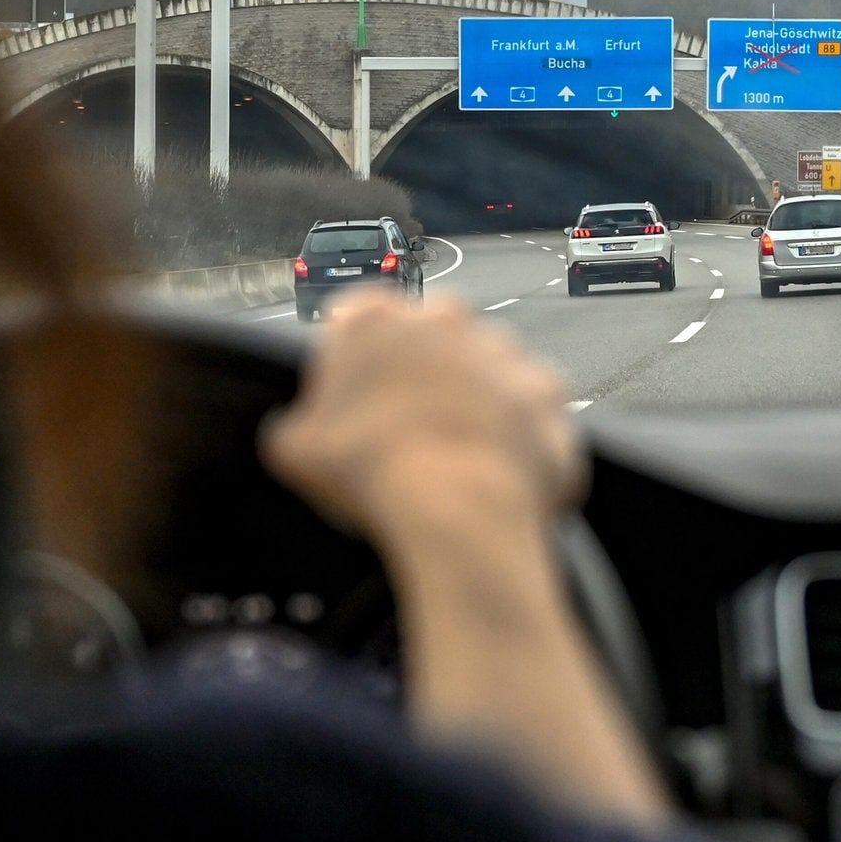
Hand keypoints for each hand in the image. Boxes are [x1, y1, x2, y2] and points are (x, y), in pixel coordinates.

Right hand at [262, 290, 663, 824]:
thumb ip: (294, 439)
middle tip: (402, 459)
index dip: (355, 374)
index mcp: (381, 325)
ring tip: (452, 490)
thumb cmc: (371, 487)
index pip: (358, 322)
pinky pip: (532, 432)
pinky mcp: (555, 409)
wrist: (462, 519)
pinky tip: (499, 501)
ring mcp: (508, 366)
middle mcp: (451, 329)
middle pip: (428, 355)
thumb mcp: (299, 461)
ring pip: (484, 394)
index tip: (358, 414)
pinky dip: (519, 461)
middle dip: (417, 400)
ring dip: (470, 431)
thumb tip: (286, 447)